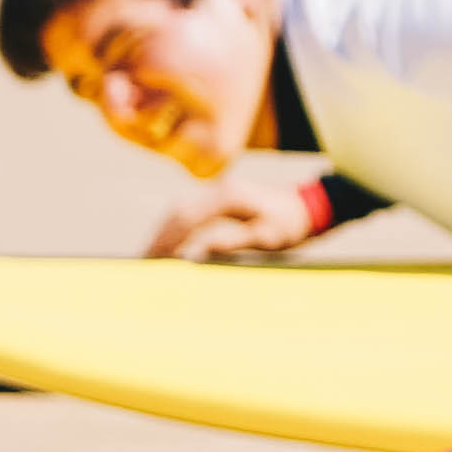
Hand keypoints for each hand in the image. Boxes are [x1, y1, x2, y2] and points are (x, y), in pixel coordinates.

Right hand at [144, 157, 339, 260]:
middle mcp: (219, 189)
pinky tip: (169, 246)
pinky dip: (175, 228)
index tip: (154, 260)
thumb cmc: (292, 225)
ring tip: (150, 257)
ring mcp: (219, 190)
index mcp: (228, 197)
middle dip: (159, 238)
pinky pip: (190, 211)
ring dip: (164, 233)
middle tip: (143, 262)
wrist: (309, 206)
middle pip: (177, 212)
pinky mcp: (220, 197)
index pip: (188, 219)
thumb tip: (202, 249)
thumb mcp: (269, 238)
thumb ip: (235, 242)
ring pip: (180, 209)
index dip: (168, 241)